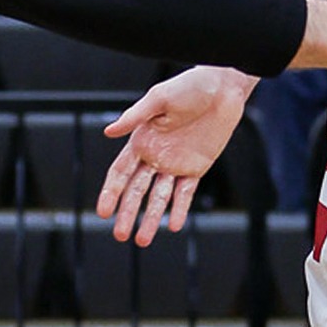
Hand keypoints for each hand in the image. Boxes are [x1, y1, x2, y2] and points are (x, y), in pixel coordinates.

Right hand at [97, 66, 252, 245]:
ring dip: (151, 218)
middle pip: (136, 191)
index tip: (103, 212)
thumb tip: (108, 132)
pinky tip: (173, 225)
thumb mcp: (159, 98)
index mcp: (141, 140)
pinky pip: (186, 192)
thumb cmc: (188, 86)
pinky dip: (180, 209)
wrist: (223, 87)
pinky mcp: (197, 167)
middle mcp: (155, 156)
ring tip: (143, 240)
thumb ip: (134, 117)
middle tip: (119, 235)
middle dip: (127, 213)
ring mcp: (176, 164)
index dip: (110, 192)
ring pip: (159, 197)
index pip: (120, 173)